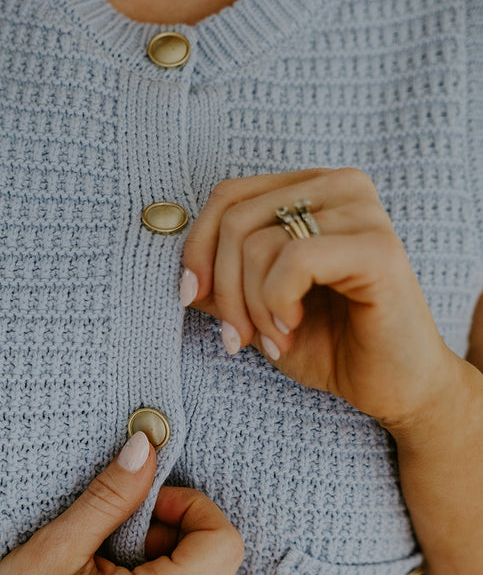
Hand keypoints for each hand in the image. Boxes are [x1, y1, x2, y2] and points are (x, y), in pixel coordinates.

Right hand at [0, 432, 251, 574]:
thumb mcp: (58, 545)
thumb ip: (112, 495)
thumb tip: (148, 446)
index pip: (223, 542)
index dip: (193, 508)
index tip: (149, 505)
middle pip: (232, 568)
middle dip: (194, 533)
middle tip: (141, 530)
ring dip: (210, 574)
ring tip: (156, 565)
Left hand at [182, 168, 454, 427]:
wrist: (394, 388)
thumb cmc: (332, 344)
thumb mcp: (258, 308)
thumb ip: (222, 281)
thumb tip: (179, 272)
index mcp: (312, 189)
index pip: (228, 196)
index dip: (197, 249)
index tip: (192, 299)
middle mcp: (340, 187)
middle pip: (236, 219)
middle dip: (223, 289)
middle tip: (239, 337)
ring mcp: (363, 212)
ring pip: (258, 243)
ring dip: (252, 306)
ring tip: (275, 338)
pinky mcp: (377, 247)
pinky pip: (293, 260)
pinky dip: (277, 303)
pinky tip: (293, 326)